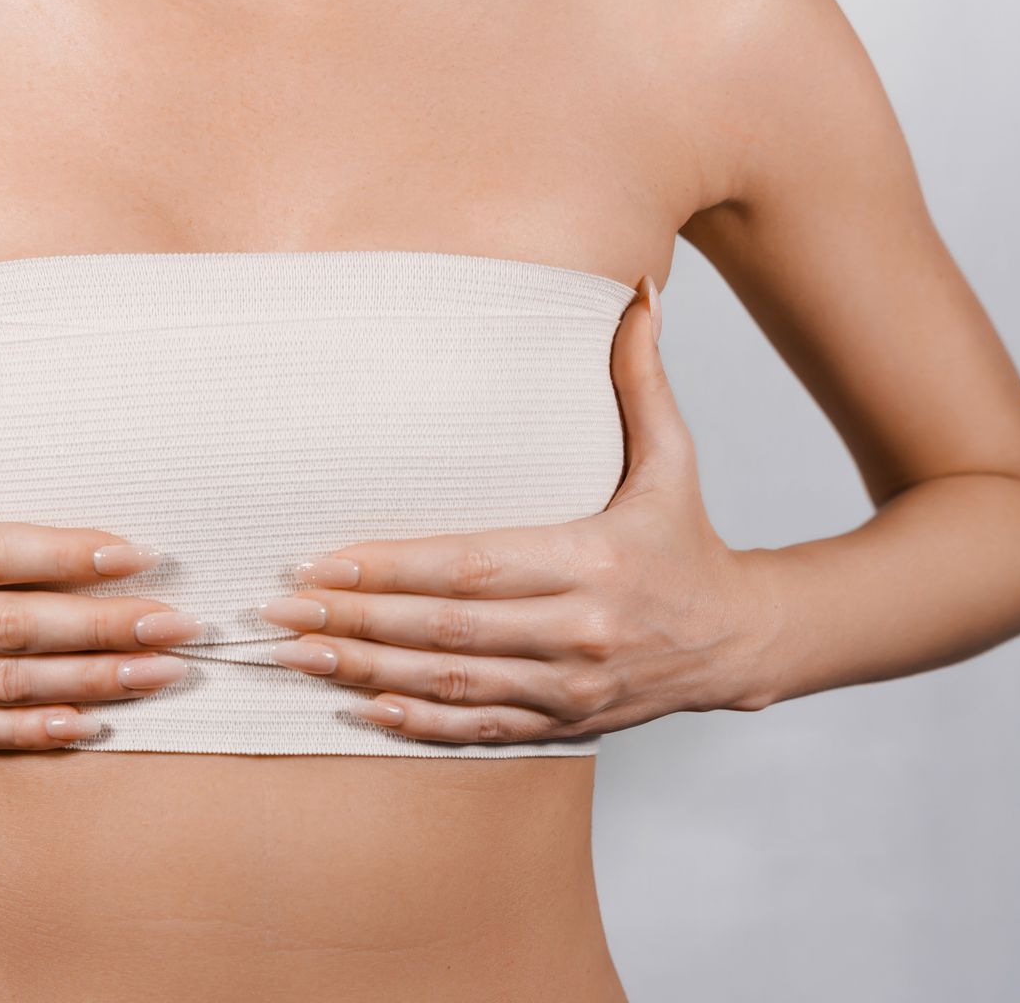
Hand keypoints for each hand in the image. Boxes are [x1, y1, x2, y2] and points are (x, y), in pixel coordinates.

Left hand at [258, 274, 783, 744]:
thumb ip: (641, 378)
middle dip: (356, 620)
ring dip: (367, 673)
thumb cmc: (687, 540)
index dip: (393, 566)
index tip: (322, 559)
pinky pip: (478, 730)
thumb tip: (640, 289)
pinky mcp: (563, 724)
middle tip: (279, 609)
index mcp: (595, 560)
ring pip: (451, 686)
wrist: (740, 640)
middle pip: (447, 630)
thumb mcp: (673, 457)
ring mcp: (569, 687)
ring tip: (296, 655)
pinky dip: (418, 725)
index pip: (474, 565)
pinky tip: (361, 709)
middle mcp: (579, 631)